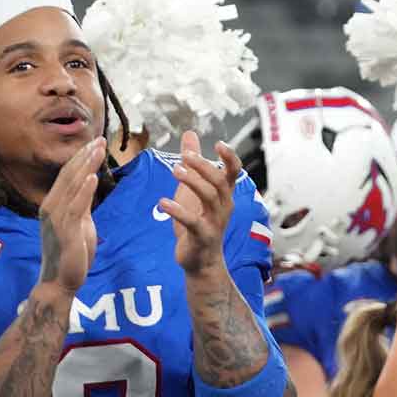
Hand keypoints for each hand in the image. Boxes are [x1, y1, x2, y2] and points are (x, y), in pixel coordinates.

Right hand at [36, 137, 104, 295]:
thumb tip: (88, 185)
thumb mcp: (79, 222)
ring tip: (98, 150)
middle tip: (99, 138)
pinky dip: (84, 191)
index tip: (96, 141)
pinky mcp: (66, 231)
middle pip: (69, 175)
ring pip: (72, 186)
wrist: (61, 281)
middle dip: (85, 156)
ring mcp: (57, 218)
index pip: (68, 174)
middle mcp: (51, 207)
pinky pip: (76, 207)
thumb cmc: (72, 252)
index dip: (81, 157)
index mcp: (54, 204)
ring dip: (86, 166)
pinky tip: (93, 177)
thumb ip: (81, 203)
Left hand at [159, 129, 239, 276]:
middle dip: (203, 166)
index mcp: (224, 194)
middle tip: (185, 157)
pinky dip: (177, 210)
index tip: (219, 144)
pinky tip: (162, 202)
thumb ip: (192, 162)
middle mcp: (224, 206)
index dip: (230, 157)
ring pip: (210, 197)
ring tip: (174, 171)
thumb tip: (190, 134)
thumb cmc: (198, 222)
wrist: (201, 261)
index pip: (234, 172)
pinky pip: (192, 221)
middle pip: (219, 181)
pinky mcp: (202, 236)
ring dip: (193, 182)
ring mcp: (215, 222)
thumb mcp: (194, 189)